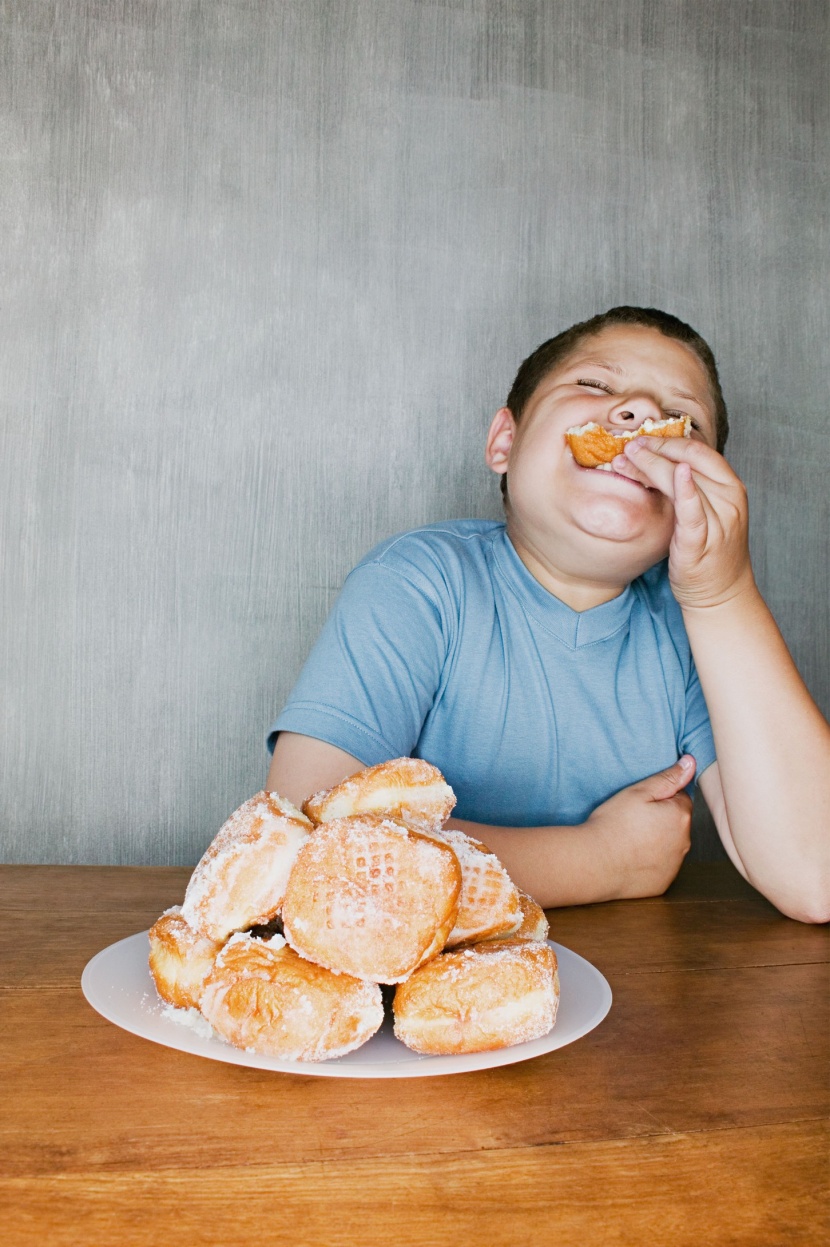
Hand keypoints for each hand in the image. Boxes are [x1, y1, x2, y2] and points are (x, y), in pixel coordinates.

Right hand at [586, 756, 695, 898]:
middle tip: (633, 819)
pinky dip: (650, 861)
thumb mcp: (638, 792)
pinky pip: (661, 867)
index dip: (660, 798)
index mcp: (680, 816)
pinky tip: (630, 857)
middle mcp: (684, 842)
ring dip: (657, 840)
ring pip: (670, 845)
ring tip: (630, 839)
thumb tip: (691, 762)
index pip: (681, 798)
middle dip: (661, 819)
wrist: (592, 863)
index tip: (641, 803)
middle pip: (677, 823)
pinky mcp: (662, 883)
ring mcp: (674, 865)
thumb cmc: (612, 824)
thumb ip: (668, 777)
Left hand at [612, 437, 752, 608]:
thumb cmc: (708, 550)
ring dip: (651, 466)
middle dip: (656, 449)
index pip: (699, 450)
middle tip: (628, 444)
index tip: (642, 438)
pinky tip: (676, 473)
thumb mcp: (703, 511)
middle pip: (689, 461)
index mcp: (730, 487)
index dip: (669, 440)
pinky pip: (693, 511)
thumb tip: (656, 460)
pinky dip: (686, 490)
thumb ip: (689, 487)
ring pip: (683, 481)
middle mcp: (729, 499)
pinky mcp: (702, 541)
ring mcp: (719, 520)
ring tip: (625, 459)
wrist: (722, 593)